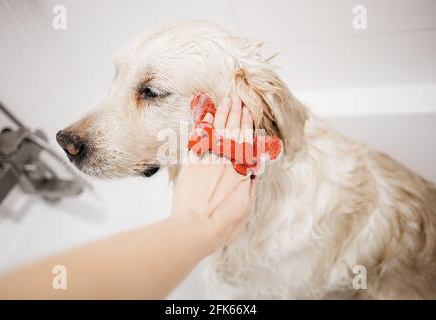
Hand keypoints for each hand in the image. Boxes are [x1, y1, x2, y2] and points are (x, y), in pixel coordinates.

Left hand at [172, 96, 255, 250]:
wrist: (195, 227)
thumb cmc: (221, 223)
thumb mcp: (245, 207)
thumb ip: (249, 186)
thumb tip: (251, 172)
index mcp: (240, 170)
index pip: (246, 140)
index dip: (246, 124)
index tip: (248, 111)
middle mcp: (225, 160)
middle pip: (232, 131)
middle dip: (235, 112)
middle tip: (236, 98)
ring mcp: (207, 160)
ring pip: (216, 130)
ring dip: (222, 113)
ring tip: (226, 101)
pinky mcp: (192, 164)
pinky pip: (198, 139)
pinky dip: (203, 125)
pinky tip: (206, 115)